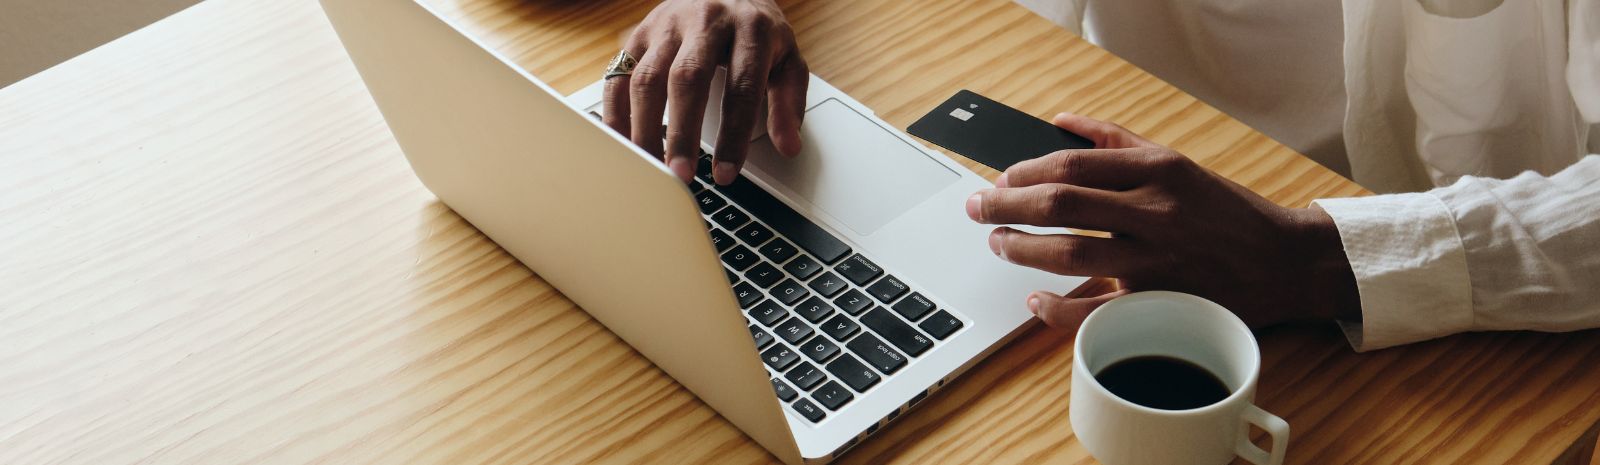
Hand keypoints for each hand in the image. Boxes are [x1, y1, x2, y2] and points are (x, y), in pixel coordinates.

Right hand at [604, 0, 807, 184]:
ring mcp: (668, 25)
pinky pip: (620, 73)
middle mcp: (706, 21)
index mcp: (750, 29)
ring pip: (648, 76)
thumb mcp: (787, 59)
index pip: (741, 87)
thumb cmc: (757, 30)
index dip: (733, 134)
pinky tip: (622, 141)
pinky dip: (616, 110)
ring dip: (645, 126)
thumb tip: (788, 147)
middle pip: (687, 78)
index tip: (725, 173)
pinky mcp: (640, 32)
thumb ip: (788, 102)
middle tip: (680, 174)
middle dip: (682, 132)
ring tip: (650, 165)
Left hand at [965, 113, 1359, 330]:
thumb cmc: (1226, 212)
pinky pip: (1094, 311)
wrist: (1286, 262)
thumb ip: (1117, 140)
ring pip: (1070, 253)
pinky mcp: (1159, 304)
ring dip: (1021, 248)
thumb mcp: (1176, 161)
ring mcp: (1157, 260)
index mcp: (1160, 170)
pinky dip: (1056, 307)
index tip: (1002, 178)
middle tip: (979, 208)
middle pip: (1061, 204)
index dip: (1025, 171)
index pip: (1073, 164)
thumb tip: (1060, 121)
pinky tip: (1035, 298)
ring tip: (999, 243)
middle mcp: (1157, 211)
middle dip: (1006, 205)